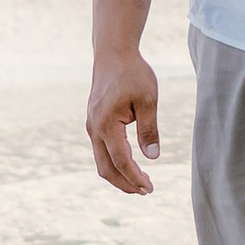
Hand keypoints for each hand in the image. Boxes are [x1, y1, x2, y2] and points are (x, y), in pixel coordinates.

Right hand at [86, 46, 160, 191]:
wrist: (113, 53)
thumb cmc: (133, 73)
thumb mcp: (148, 99)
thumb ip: (149, 129)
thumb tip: (152, 157)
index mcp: (106, 125)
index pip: (121, 161)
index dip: (135, 178)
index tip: (150, 188)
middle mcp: (94, 129)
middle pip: (106, 168)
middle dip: (125, 183)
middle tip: (146, 191)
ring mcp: (92, 126)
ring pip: (101, 161)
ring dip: (119, 175)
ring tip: (140, 182)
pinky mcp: (94, 123)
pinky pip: (101, 151)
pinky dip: (114, 163)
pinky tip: (130, 165)